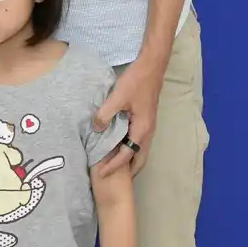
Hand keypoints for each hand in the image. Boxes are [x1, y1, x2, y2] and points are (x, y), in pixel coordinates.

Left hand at [95, 55, 162, 176]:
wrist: (151, 67)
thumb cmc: (136, 82)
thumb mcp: (118, 97)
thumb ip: (106, 114)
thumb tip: (96, 129)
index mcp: (142, 130)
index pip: (127, 155)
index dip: (114, 166)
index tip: (101, 173)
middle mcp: (148, 132)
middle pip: (139, 159)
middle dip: (127, 171)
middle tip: (112, 178)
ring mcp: (149, 127)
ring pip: (140, 151)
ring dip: (129, 160)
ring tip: (114, 165)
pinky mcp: (146, 120)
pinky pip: (139, 142)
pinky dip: (130, 149)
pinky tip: (119, 145)